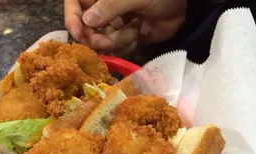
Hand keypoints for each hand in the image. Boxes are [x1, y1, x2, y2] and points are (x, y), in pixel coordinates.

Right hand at [64, 0, 186, 55]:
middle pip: (85, 27)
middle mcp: (101, 6)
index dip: (72, 19)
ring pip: (101, 40)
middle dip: (97, 37)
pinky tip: (138, 33)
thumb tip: (88, 21)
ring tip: (135, 29)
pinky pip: (116, 47)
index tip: (79, 33)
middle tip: (108, 42)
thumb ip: (110, 5)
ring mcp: (112, 22)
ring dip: (117, 40)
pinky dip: (127, 44)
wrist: (183, 5)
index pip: (74, 4)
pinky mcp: (123, 36)